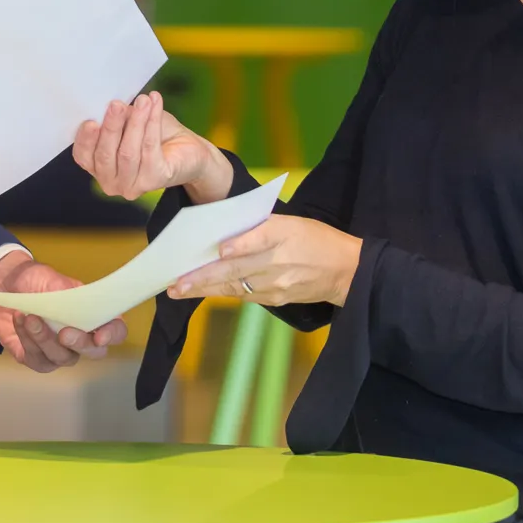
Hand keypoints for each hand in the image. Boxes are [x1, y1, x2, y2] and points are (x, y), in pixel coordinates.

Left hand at [0, 251, 128, 372]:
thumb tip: (82, 307)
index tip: (100, 335)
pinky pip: (37, 359)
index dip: (112, 335)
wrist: (6, 285)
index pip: (115, 331)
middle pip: (93, 352)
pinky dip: (27, 340)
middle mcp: (81, 337)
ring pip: (61, 357)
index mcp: (94, 315)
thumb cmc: (36, 281)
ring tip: (30, 316)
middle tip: (63, 332)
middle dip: (79, 343)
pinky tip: (20, 321)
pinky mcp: (37, 358)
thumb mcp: (55, 280)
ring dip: (44, 338)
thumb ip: (71, 295)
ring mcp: (60, 351)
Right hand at [73, 92, 233, 204]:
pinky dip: (152, 124)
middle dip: (111, 127)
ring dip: (135, 123)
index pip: (83, 156)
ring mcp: (132, 186)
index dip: (85, 140)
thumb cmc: (154, 135)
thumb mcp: (129, 122)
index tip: (90, 120)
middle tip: (117, 104)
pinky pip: (150, 150)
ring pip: (128, 153)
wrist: (188, 148)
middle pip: (105, 155)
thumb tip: (110, 103)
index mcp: (98, 167)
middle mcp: (111, 182)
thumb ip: (117, 118)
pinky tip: (155, 105)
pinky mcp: (155, 180)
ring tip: (142, 101)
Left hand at [170, 214, 362, 307]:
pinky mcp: (277, 299)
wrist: (346, 270)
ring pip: (235, 286)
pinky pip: (245, 295)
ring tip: (179, 290)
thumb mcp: (292, 222)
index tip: (219, 250)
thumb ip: (260, 227)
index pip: (260, 238)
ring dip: (205, 289)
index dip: (240, 245)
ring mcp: (278, 284)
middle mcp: (280, 261)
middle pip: (237, 269)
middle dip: (203, 276)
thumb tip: (223, 234)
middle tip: (176, 282)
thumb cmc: (315, 238)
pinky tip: (202, 292)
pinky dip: (222, 292)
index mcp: (285, 234)